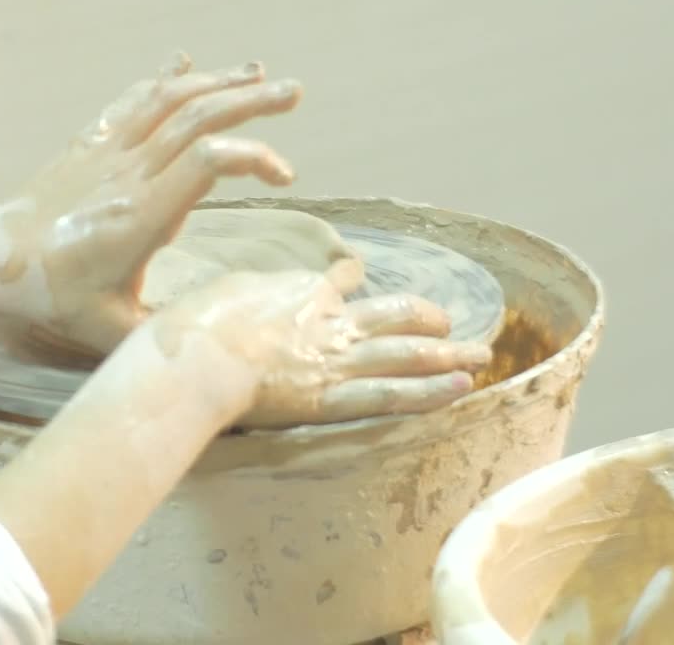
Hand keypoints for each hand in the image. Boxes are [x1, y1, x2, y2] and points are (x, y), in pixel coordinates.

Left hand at [0, 52, 301, 361]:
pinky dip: (164, 78)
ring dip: (217, 82)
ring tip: (257, 71)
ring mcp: (109, 152)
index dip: (254, 157)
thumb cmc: (54, 297)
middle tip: (296, 92)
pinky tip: (185, 63)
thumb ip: (165, 335)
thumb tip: (218, 347)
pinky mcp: (91, 143)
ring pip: (168, 99)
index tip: (284, 177)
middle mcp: (129, 173)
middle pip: (198, 116)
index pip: (208, 161)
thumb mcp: (112, 330)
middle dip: (252, 100)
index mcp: (141, 215)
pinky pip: (132, 100)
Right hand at [149, 264, 492, 427]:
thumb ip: (236, 296)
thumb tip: (230, 298)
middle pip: (390, 314)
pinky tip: (463, 387)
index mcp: (298, 290)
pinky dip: (430, 391)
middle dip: (423, 317)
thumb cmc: (192, 326)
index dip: (350, 279)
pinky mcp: (335, 397)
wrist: (198, 357)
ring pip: (406, 354)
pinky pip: (392, 394)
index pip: (335, 280)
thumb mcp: (216, 292)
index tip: (358, 275)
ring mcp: (337, 359)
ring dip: (448, 354)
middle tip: (449, 322)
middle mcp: (328, 320)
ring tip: (480, 355)